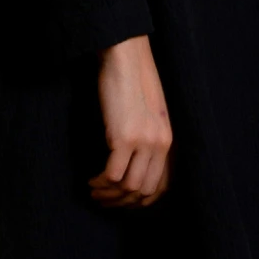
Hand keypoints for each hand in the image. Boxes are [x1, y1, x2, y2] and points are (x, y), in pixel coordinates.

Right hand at [88, 34, 171, 207]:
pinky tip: (90, 180)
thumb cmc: (132, 79)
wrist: (125, 57)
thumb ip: (148, 134)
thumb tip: (134, 158)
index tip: (122, 201)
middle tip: (103, 200)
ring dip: (108, 194)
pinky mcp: (123, 138)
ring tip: (93, 191)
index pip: (161, 185)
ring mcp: (143, 142)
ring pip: (128, 186)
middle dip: (122, 201)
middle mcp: (159, 144)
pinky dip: (100, 182)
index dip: (141, 200)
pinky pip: (113, 174)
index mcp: (167, 139)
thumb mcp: (149, 111)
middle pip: (144, 190)